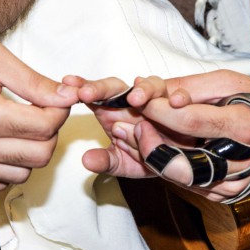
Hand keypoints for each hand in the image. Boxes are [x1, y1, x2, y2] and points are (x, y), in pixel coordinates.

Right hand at [0, 25, 78, 189]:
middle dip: (51, 134)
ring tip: (24, 127)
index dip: (60, 112)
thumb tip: (68, 96)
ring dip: (32, 153)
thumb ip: (35, 82)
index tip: (58, 100)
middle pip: (39, 156)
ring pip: (22, 174)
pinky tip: (7, 142)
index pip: (44, 128)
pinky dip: (11, 167)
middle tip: (43, 113)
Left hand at [64, 75, 194, 178]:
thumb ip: (106, 161)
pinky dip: (181, 96)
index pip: (95, 95)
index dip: (82, 89)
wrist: (177, 161)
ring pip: (151, 85)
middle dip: (102, 88)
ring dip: (144, 89)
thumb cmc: (147, 157)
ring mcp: (158, 101)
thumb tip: (86, 160)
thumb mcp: (123, 164)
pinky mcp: (180, 105)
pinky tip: (176, 102)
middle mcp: (134, 102)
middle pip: (116, 86)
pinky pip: (182, 96)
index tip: (68, 85)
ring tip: (136, 99)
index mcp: (114, 111)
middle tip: (87, 93)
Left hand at [70, 70, 249, 201]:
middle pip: (182, 161)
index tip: (135, 97)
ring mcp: (233, 185)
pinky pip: (186, 185)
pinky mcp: (224, 195)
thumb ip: (190, 87)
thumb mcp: (230, 83)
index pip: (194, 121)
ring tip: (128, 136)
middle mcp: (241, 162)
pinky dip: (164, 169)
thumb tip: (150, 88)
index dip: (160, 110)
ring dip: (149, 158)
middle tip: (124, 125)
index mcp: (247, 127)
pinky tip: (148, 151)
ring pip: (180, 178)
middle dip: (147, 142)